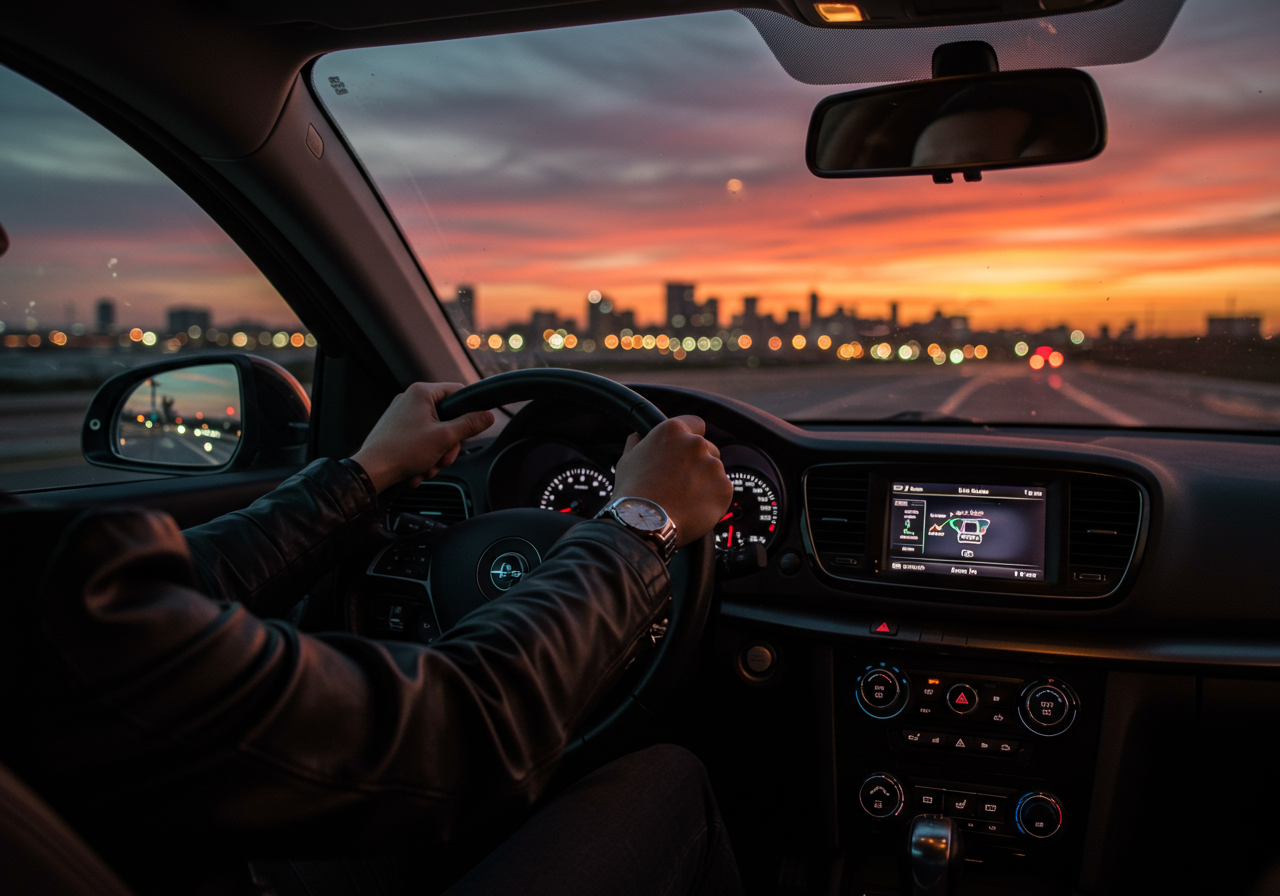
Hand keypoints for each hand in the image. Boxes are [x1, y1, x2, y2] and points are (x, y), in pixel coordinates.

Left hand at [350, 382, 493, 492]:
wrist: (371, 472)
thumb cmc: (402, 451)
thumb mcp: (445, 438)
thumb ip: (470, 425)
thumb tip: (488, 416)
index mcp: (422, 392)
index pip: (457, 392)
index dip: (468, 411)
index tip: (471, 428)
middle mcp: (410, 399)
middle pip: (447, 418)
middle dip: (448, 444)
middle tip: (443, 457)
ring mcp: (402, 415)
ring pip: (435, 433)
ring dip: (436, 454)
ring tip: (427, 467)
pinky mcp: (396, 430)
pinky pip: (420, 440)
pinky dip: (423, 456)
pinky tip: (418, 470)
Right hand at [612, 415, 731, 546]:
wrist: (645, 524)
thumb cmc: (633, 493)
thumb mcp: (627, 459)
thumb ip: (638, 442)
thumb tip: (639, 435)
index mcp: (673, 431)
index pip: (695, 423)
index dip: (690, 437)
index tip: (685, 450)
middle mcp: (696, 444)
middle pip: (708, 448)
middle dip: (698, 462)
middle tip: (681, 481)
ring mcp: (713, 466)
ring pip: (714, 471)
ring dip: (704, 481)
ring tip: (684, 499)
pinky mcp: (724, 488)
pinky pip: (721, 490)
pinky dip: (712, 498)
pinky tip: (693, 507)